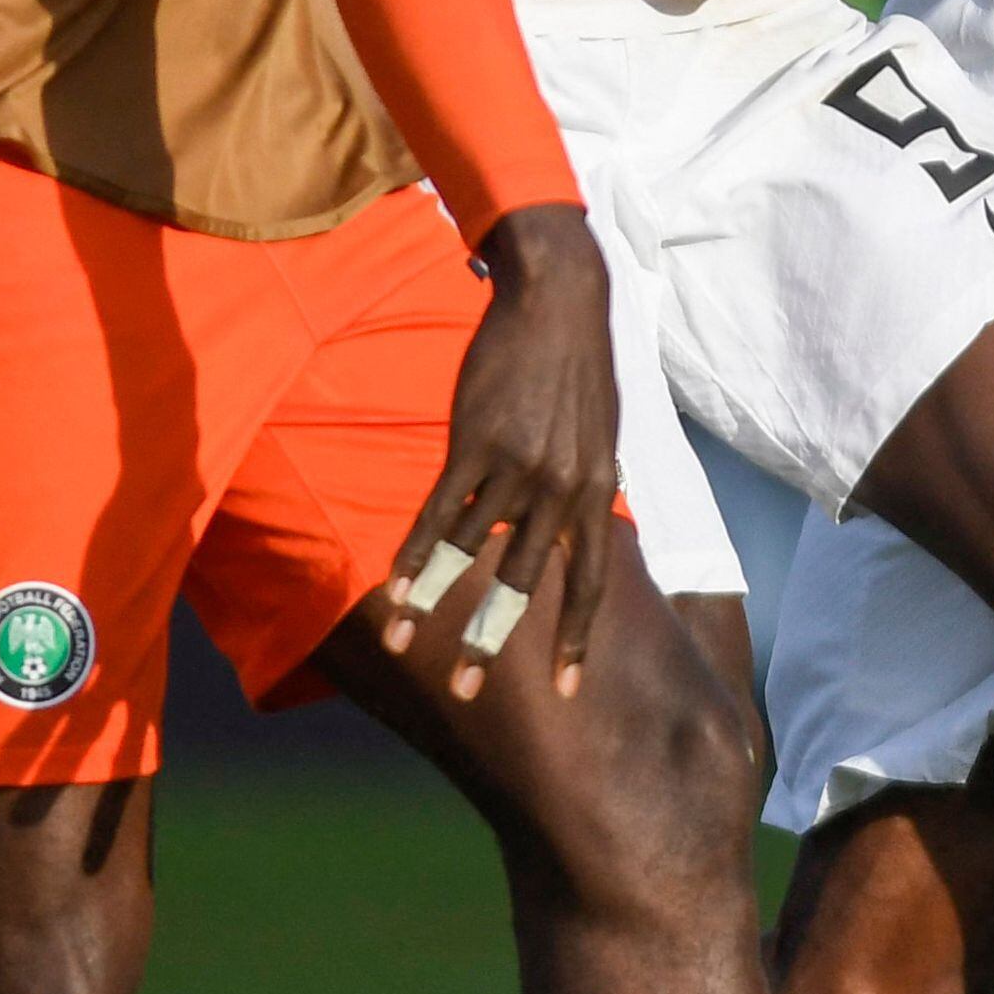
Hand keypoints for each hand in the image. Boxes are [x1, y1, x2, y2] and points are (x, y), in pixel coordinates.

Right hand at [382, 203, 622, 700]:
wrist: (559, 301)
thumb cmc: (579, 370)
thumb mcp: (601, 435)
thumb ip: (588, 488)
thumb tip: (581, 530)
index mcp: (598, 491)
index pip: (589, 582)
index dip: (574, 639)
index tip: (565, 692)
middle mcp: (560, 488)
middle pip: (521, 583)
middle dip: (489, 642)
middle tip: (463, 692)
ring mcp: (515, 466)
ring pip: (466, 553)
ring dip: (431, 602)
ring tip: (404, 643)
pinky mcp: (473, 443)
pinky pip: (435, 515)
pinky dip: (410, 557)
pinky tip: (392, 591)